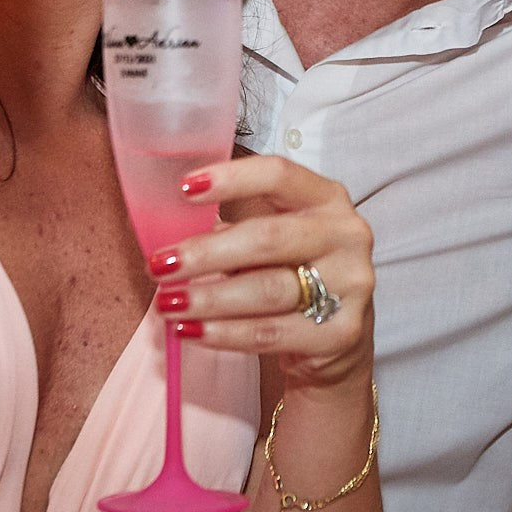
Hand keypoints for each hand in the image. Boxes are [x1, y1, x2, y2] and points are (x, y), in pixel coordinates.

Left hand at [150, 155, 374, 389]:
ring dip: (209, 298)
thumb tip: (172, 217)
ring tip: (167, 303)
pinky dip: (224, 333)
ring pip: (267, 290)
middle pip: (268, 238)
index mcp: (327, 197)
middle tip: (160, 265)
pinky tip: (191, 331)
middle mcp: (346, 235)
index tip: (183, 190)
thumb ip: (238, 218)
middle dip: (206, 253)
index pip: (279, 175)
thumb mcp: (274, 232)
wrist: (336, 335)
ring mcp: (351, 284)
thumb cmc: (293, 271)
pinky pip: (271, 333)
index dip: (231, 179)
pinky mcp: (342, 332)